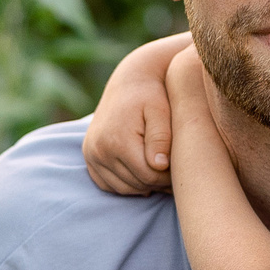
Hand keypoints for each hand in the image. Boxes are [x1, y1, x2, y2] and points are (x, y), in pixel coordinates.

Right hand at [82, 33, 192, 195]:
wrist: (129, 81)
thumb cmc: (151, 96)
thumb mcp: (161, 112)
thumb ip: (161, 138)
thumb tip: (159, 165)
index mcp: (117, 141)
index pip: (149, 176)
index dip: (168, 177)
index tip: (180, 166)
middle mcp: (99, 150)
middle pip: (136, 184)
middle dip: (157, 181)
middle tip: (173, 169)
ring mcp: (91, 155)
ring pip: (123, 188)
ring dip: (143, 184)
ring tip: (159, 169)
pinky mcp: (89, 157)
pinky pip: (108, 184)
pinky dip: (126, 182)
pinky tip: (141, 170)